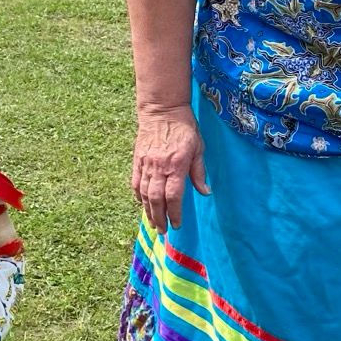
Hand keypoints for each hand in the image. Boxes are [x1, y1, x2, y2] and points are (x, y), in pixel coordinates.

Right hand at [132, 104, 209, 232]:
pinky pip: (135, 182)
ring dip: (148, 211)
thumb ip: (199, 172)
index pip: (174, 195)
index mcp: (176, 164)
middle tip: (163, 230)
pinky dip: (138, 196)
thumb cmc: (185, 128)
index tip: (177, 224)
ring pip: (144, 193)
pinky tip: (142, 204)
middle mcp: (159, 167)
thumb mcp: (199, 148)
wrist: (163, 110)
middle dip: (159, 217)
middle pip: (156, 198)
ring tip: (153, 223)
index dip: (175, 212)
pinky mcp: (138, 159)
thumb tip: (205, 192)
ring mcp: (146, 163)